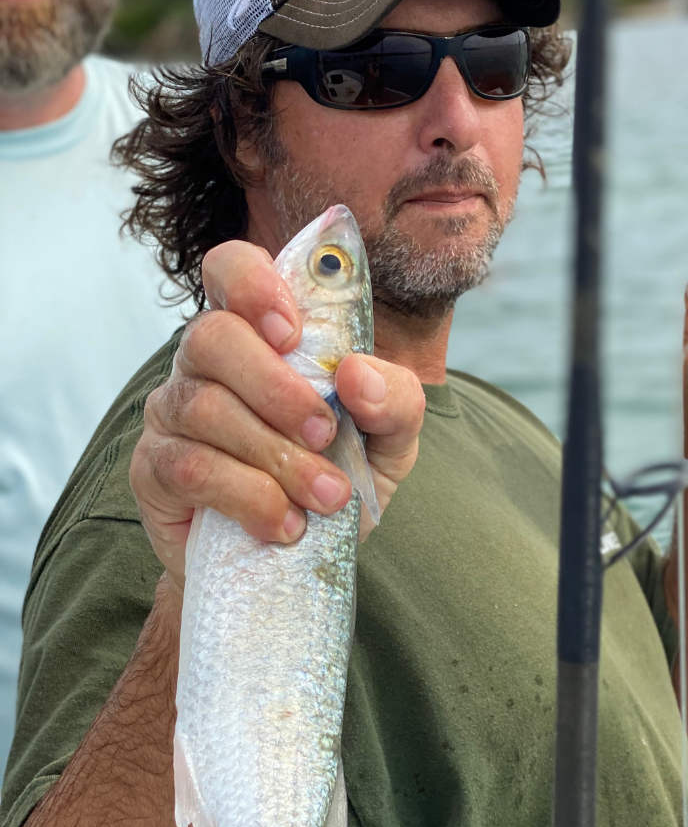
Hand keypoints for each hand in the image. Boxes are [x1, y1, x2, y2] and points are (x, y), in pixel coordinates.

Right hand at [129, 241, 424, 589]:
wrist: (300, 557)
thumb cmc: (337, 475)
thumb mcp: (389, 439)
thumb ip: (395, 400)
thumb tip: (359, 375)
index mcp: (259, 332)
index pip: (230, 268)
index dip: (252, 285)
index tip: (291, 330)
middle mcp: (205, 362)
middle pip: (212, 337)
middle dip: (275, 388)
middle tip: (323, 434)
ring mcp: (172, 412)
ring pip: (204, 408)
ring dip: (274, 456)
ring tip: (324, 497)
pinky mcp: (154, 470)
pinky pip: (189, 467)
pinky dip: (247, 496)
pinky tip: (284, 523)